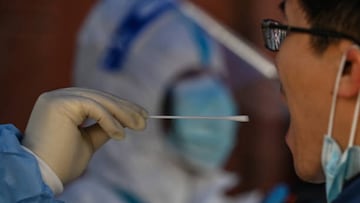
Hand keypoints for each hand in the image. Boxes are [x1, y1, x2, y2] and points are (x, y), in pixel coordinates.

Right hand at [22, 87, 146, 183]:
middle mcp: (58, 97)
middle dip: (125, 108)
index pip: (96, 100)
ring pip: (99, 100)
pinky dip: (110, 120)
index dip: (120, 106)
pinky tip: (120, 135)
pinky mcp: (59, 102)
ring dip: (123, 113)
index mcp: (63, 104)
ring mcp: (57, 97)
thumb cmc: (62, 163)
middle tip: (145, 119)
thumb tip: (123, 122)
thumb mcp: (88, 141)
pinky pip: (94, 107)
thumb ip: (102, 128)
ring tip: (139, 126)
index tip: (140, 115)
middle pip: (99, 97)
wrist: (42, 176)